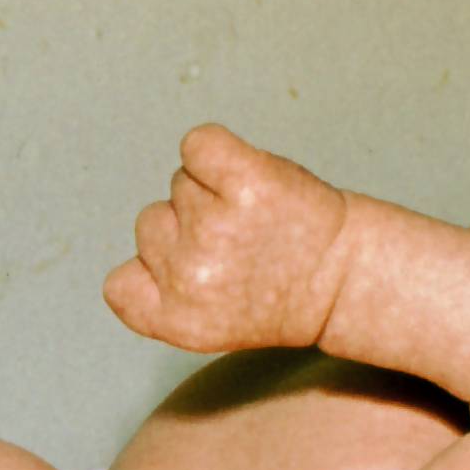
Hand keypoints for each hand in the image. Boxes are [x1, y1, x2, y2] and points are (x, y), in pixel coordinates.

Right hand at [102, 124, 349, 352]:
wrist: (349, 278)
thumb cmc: (280, 294)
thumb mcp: (206, 324)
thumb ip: (161, 297)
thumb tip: (139, 253)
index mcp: (175, 320)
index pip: (120, 283)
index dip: (152, 272)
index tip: (196, 279)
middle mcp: (191, 277)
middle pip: (150, 223)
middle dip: (186, 228)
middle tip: (240, 246)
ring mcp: (217, 227)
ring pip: (179, 185)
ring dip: (211, 191)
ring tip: (255, 218)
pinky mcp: (246, 181)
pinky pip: (198, 145)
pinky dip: (213, 151)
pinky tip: (243, 176)